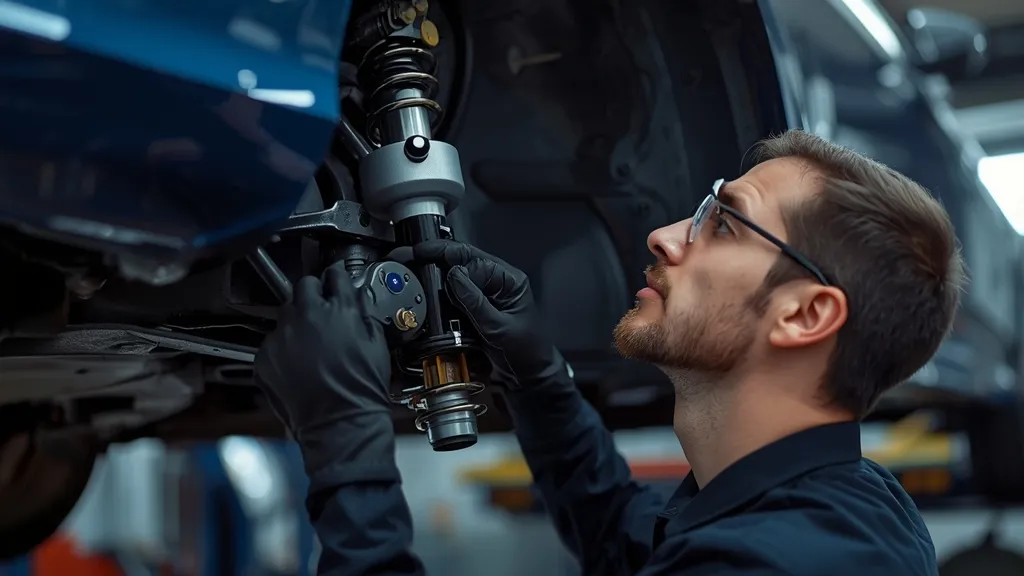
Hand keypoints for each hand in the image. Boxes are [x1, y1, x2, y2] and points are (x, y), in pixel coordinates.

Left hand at [254, 261, 396, 484]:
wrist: (339, 425)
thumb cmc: (361, 390)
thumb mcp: (377, 344)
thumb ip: (363, 313)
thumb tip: (356, 297)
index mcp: (340, 310)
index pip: (334, 275)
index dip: (337, 278)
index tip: (336, 282)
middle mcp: (307, 316)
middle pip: (304, 287)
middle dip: (313, 295)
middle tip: (322, 312)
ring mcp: (282, 336)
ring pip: (285, 314)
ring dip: (297, 322)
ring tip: (311, 346)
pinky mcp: (265, 356)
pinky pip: (272, 342)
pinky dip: (283, 349)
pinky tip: (299, 366)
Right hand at [389, 239, 563, 388]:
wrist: (531, 377)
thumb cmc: (528, 352)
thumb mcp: (499, 328)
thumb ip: (475, 302)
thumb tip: (454, 275)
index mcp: (509, 280)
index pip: (474, 258)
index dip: (447, 256)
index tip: (424, 255)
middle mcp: (498, 283)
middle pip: (463, 262)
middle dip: (437, 258)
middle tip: (411, 256)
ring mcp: (487, 296)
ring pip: (457, 278)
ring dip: (438, 275)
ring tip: (415, 270)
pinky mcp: (478, 310)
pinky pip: (457, 296)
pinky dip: (443, 295)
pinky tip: (429, 294)